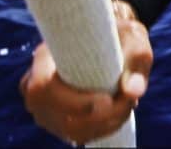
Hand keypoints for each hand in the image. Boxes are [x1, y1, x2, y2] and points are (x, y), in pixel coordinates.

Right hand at [20, 0, 152, 143]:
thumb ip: (135, 59)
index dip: (74, 101)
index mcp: (46, 55)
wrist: (112, 42)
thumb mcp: (132, 38)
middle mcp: (35, 82)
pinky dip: (101, 129)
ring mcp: (43, 105)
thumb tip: (133, 91)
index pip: (43, 87)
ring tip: (128, 106)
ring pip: (68, 128)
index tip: (109, 100)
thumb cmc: (121, 36)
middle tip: (128, 103)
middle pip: (56, 114)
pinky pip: (75, 134)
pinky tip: (119, 116)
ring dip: (103, 125)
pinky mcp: (56, 119)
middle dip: (97, 116)